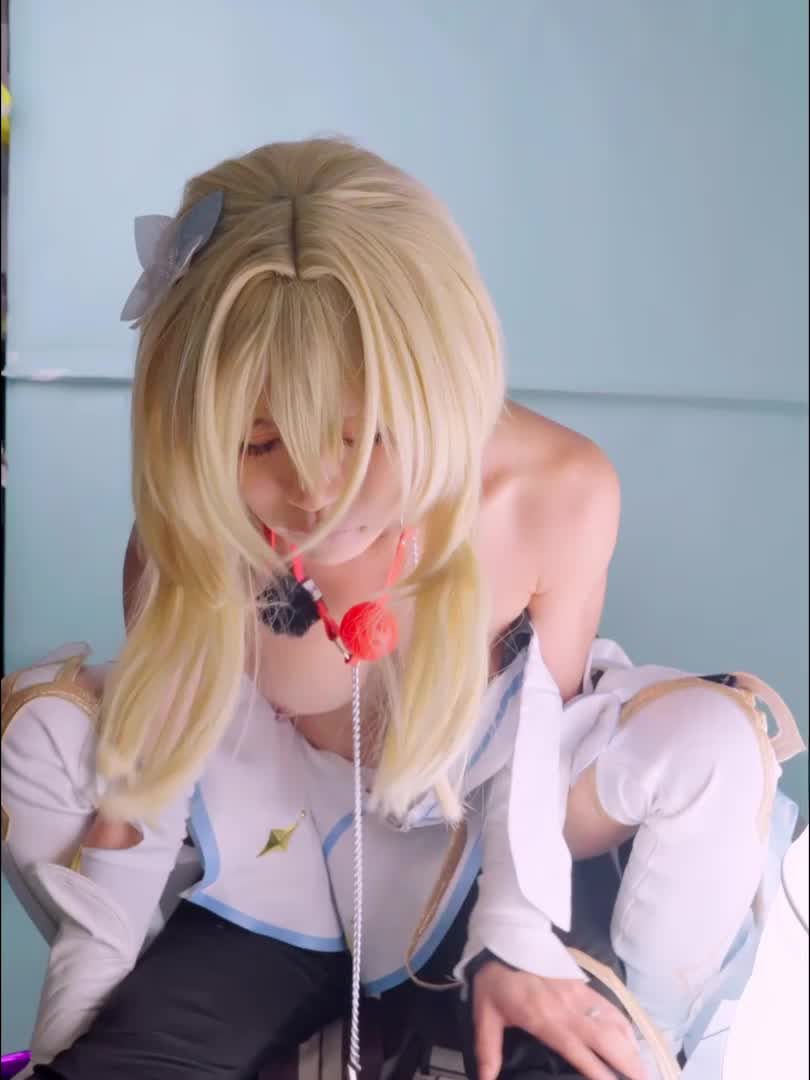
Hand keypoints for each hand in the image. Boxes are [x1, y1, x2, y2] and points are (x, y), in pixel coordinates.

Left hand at [473, 960, 645, 1079]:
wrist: (504, 940)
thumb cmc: (495, 982)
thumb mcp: (485, 1017)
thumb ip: (487, 1052)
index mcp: (545, 1019)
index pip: (578, 1050)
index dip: (599, 1071)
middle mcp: (568, 1008)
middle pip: (606, 1039)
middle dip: (628, 1063)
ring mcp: (579, 995)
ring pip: (613, 1022)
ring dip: (631, 1047)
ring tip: (642, 1069)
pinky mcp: (583, 984)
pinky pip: (610, 1006)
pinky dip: (625, 1025)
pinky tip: (632, 1040)